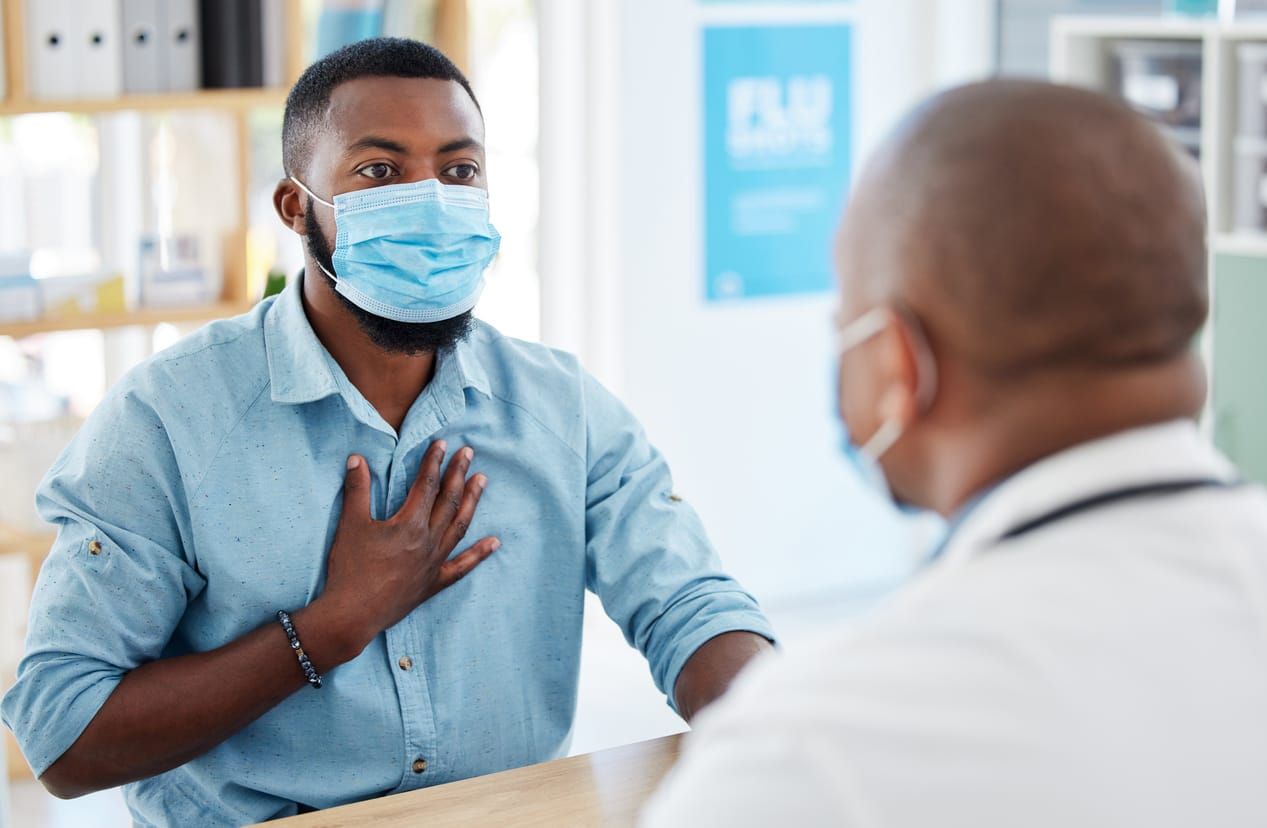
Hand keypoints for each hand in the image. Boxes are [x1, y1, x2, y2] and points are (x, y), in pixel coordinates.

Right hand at [315, 441, 498, 659]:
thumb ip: (357, 489)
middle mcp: (428, 541)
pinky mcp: (434, 583)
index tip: (442, 444)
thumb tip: (357, 458)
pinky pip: (462, 566)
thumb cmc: (349, 569)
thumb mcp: (350, 525)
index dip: (434, 462)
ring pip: (460, 526)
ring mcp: (434, 564)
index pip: (426, 485)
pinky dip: (480, 554)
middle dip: (458, 474)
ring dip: (472, 502)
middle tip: (469, 453)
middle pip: (448, 501)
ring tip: (482, 481)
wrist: (352, 615)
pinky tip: (494, 543)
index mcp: (409, 525)